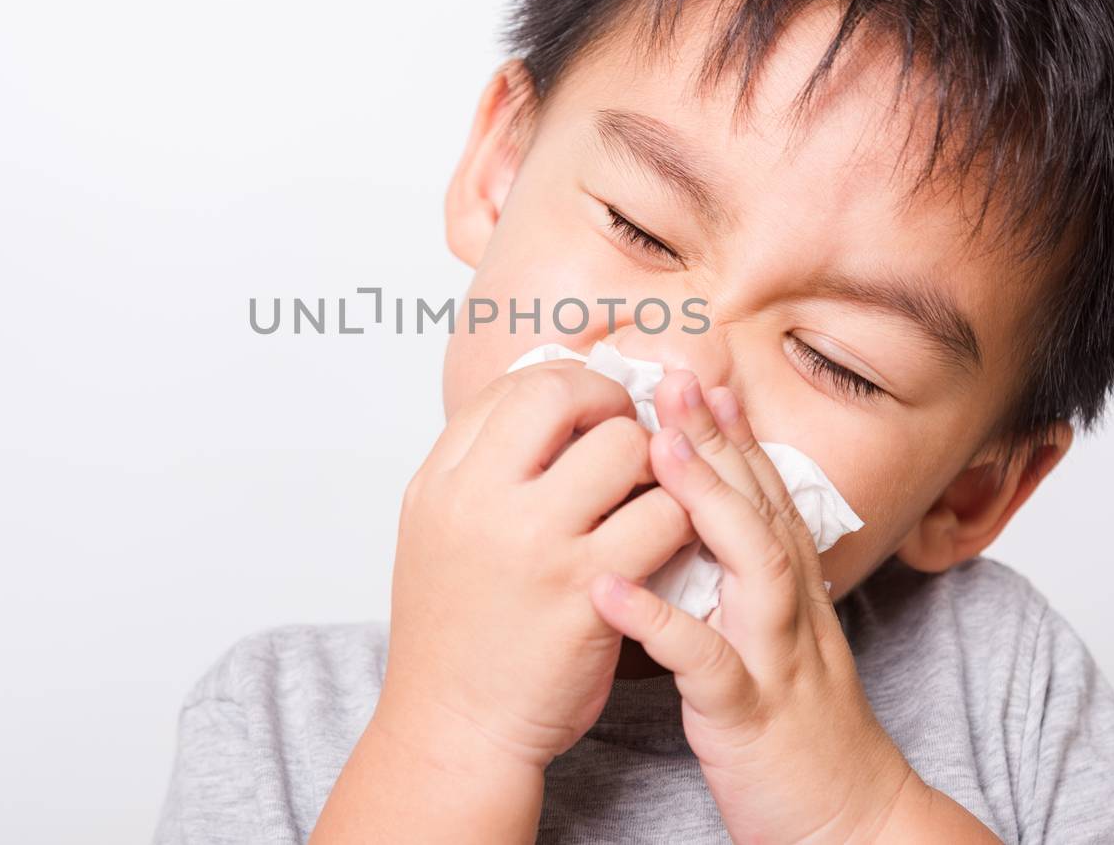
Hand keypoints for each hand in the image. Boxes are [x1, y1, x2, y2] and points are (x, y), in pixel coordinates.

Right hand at [374, 359, 698, 775]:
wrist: (454, 727)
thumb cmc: (455, 632)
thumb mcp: (437, 531)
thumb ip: (480, 468)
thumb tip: (544, 407)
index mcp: (442, 480)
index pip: (514, 386)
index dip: (567, 387)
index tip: (590, 413)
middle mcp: (481, 500)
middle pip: (566, 396)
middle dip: (612, 406)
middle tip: (628, 442)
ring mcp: (536, 542)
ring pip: (627, 448)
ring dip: (653, 466)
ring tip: (647, 496)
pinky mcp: (588, 589)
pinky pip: (662, 517)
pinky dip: (677, 520)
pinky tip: (665, 541)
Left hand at [586, 369, 967, 842]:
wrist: (847, 819)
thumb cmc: (793, 724)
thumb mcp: (770, 634)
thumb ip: (742, 577)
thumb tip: (700, 521)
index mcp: (788, 587)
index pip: (762, 492)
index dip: (730, 430)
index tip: (694, 374)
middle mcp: (790, 607)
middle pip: (758, 504)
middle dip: (716, 437)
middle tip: (673, 376)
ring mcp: (775, 655)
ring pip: (750, 564)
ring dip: (706, 503)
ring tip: (653, 451)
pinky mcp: (751, 713)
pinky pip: (705, 662)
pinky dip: (661, 624)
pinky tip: (610, 592)